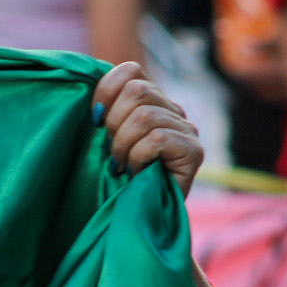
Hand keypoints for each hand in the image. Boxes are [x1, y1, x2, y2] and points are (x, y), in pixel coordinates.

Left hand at [94, 61, 204, 198]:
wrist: (141, 217)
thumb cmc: (118, 178)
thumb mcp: (105, 139)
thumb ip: (104, 112)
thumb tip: (92, 100)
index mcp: (151, 100)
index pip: (131, 70)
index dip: (106, 91)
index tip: (95, 120)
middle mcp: (172, 110)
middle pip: (137, 89)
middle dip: (114, 122)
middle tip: (111, 150)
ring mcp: (187, 129)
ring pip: (145, 116)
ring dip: (123, 145)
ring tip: (121, 165)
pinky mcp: (194, 152)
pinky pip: (158, 139)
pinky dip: (138, 156)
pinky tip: (136, 171)